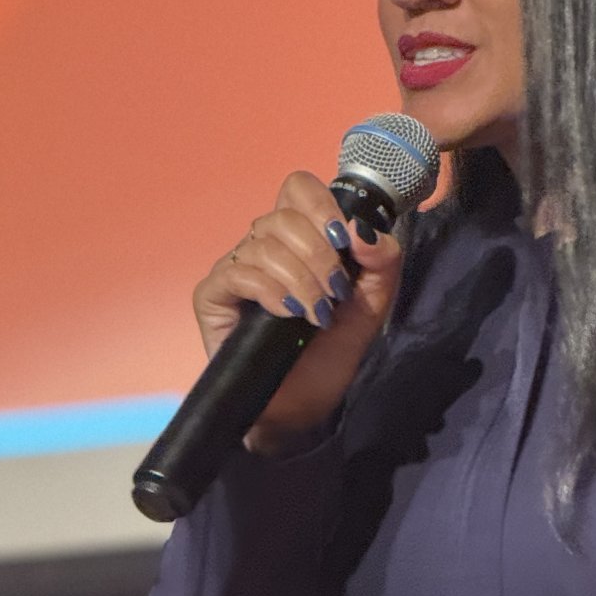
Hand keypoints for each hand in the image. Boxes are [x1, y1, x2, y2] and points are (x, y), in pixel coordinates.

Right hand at [191, 170, 404, 444]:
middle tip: (335, 291)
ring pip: (265, 244)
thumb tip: (364, 229)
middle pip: (284, 215)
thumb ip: (382, 262)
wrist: (303, 407)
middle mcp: (263, 245)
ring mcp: (235, 269)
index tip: (347, 240)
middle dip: (320, 253)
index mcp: (299, 237)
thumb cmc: (330, 354)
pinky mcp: (213, 296)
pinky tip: (288, 314)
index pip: (298, 188)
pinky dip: (272, 291)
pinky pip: (239, 273)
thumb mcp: (372, 305)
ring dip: (301, 279)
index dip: (323, 205)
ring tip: (317, 314)